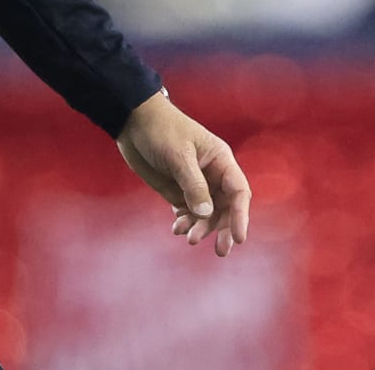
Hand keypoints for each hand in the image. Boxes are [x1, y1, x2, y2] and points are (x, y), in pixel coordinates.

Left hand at [116, 91, 250, 256]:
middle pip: (226, 208)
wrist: (133, 122)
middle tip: (220, 251)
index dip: (241, 215)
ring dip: (201, 227)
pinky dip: (186, 222)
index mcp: (220, 160)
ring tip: (188, 237)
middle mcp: (212, 175)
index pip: (238, 192)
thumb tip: (206, 212)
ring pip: (207, 214)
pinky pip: (188, 212)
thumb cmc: (161, 130)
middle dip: (223, 229)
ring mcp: (195, 184)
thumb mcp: (178, 156)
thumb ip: (193, 185)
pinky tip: (177, 227)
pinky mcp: (178, 190)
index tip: (238, 237)